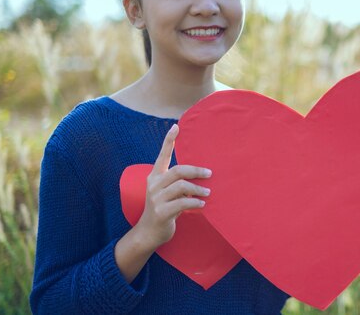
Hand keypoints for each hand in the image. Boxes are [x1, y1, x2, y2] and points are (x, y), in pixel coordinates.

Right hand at [135, 124, 211, 249]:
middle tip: (210, 174)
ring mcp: (156, 198)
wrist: (149, 232)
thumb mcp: (167, 192)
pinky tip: (202, 204)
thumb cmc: (164, 208)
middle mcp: (154, 185)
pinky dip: (196, 202)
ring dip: (198, 189)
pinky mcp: (162, 212)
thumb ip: (178, 182)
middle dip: (196, 171)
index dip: (169, 140)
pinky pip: (183, 202)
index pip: (162, 155)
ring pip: (182, 186)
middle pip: (178, 170)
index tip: (176, 126)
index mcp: (155, 176)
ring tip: (208, 193)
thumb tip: (201, 174)